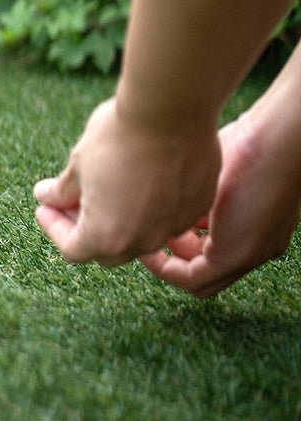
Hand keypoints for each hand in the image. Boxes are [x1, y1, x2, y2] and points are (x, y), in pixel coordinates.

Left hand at [34, 97, 221, 266]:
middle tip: (71, 199)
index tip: (45, 207)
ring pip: (142, 233)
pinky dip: (151, 203)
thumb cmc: (117, 136)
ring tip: (107, 185)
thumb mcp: (79, 163)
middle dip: (85, 226)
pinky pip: (169, 214)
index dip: (54, 226)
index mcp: (106, 236)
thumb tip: (48, 197)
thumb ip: (63, 190)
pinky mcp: (197, 205)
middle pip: (108, 249)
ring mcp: (175, 225)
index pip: (73, 249)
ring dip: (120, 217)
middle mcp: (144, 241)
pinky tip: (142, 174)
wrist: (170, 109)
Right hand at [139, 109, 300, 296]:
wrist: (276, 139)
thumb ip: (202, 189)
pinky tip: (147, 248)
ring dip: (166, 264)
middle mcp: (254, 247)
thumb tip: (175, 195)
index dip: (183, 239)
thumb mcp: (220, 170)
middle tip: (151, 231)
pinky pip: (192, 278)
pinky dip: (165, 268)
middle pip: (206, 269)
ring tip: (143, 240)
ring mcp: (247, 255)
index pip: (213, 246)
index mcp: (254, 226)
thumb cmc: (252, 140)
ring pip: (199, 280)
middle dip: (173, 253)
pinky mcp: (234, 255)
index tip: (162, 222)